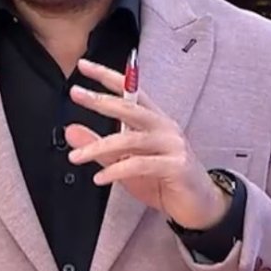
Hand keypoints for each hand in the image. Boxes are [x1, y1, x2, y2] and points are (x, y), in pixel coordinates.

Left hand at [65, 58, 229, 230]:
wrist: (199, 205)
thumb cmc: (163, 180)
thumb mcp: (125, 163)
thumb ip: (100, 148)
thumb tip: (71, 130)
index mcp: (154, 119)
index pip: (130, 90)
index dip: (107, 76)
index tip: (84, 65)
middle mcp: (164, 127)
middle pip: (130, 107)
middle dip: (101, 100)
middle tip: (77, 94)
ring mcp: (172, 145)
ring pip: (130, 139)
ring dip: (99, 147)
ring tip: (75, 157)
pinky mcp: (176, 166)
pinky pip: (140, 164)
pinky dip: (116, 171)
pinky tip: (99, 178)